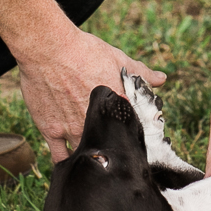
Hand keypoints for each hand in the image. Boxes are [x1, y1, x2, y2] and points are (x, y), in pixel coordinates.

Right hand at [14, 26, 166, 161]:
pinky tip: (72, 161)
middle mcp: (96, 123)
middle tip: (111, 150)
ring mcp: (72, 130)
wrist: (48, 49)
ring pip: (86, 155)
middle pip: (109, 148)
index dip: (132, 138)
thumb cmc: (83, 51)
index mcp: (116, 108)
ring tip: (94, 159)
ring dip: (92, 157)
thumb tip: (161, 79)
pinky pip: (60, 156)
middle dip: (112, 150)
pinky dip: (67, 161)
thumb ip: (141, 72)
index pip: (132, 133)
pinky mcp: (51, 131)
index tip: (130, 139)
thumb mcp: (117, 58)